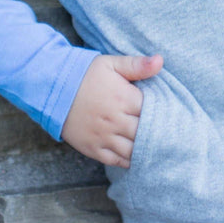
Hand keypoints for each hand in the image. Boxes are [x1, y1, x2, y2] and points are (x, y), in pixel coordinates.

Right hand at [61, 53, 162, 167]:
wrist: (52, 88)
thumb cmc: (85, 74)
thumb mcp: (111, 64)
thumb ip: (137, 64)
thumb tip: (160, 60)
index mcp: (123, 99)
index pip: (153, 111)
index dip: (164, 113)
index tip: (171, 114)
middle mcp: (115, 120)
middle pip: (145, 133)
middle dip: (158, 134)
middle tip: (169, 134)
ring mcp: (104, 137)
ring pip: (133, 151)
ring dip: (146, 150)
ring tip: (158, 149)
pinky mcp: (93, 148)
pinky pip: (116, 161)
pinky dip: (129, 162)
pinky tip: (139, 159)